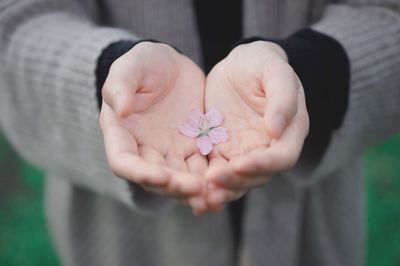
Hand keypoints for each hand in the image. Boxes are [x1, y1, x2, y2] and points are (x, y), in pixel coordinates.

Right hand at [99, 42, 207, 213]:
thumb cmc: (145, 63)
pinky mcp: (193, 148)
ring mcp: (170, 151)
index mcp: (122, 134)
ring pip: (181, 178)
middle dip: (175, 187)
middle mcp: (144, 149)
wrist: (171, 65)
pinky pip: (202, 167)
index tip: (161, 177)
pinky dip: (212, 178)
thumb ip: (120, 85)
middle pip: (156, 178)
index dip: (140, 173)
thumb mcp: (131, 66)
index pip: (123, 162)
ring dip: (196, 190)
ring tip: (214, 197)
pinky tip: (227, 183)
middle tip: (197, 190)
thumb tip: (120, 110)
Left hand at [204, 41, 308, 209]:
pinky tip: (190, 185)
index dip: (263, 164)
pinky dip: (205, 180)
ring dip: (220, 188)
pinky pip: (216, 169)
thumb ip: (282, 98)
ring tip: (201, 194)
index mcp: (289, 131)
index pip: (282, 156)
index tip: (239, 164)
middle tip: (213, 179)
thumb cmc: (263, 64)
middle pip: (258, 175)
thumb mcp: (275, 71)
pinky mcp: (223, 150)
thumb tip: (277, 130)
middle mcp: (268, 147)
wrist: (240, 65)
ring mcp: (245, 151)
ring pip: (236, 179)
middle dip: (236, 181)